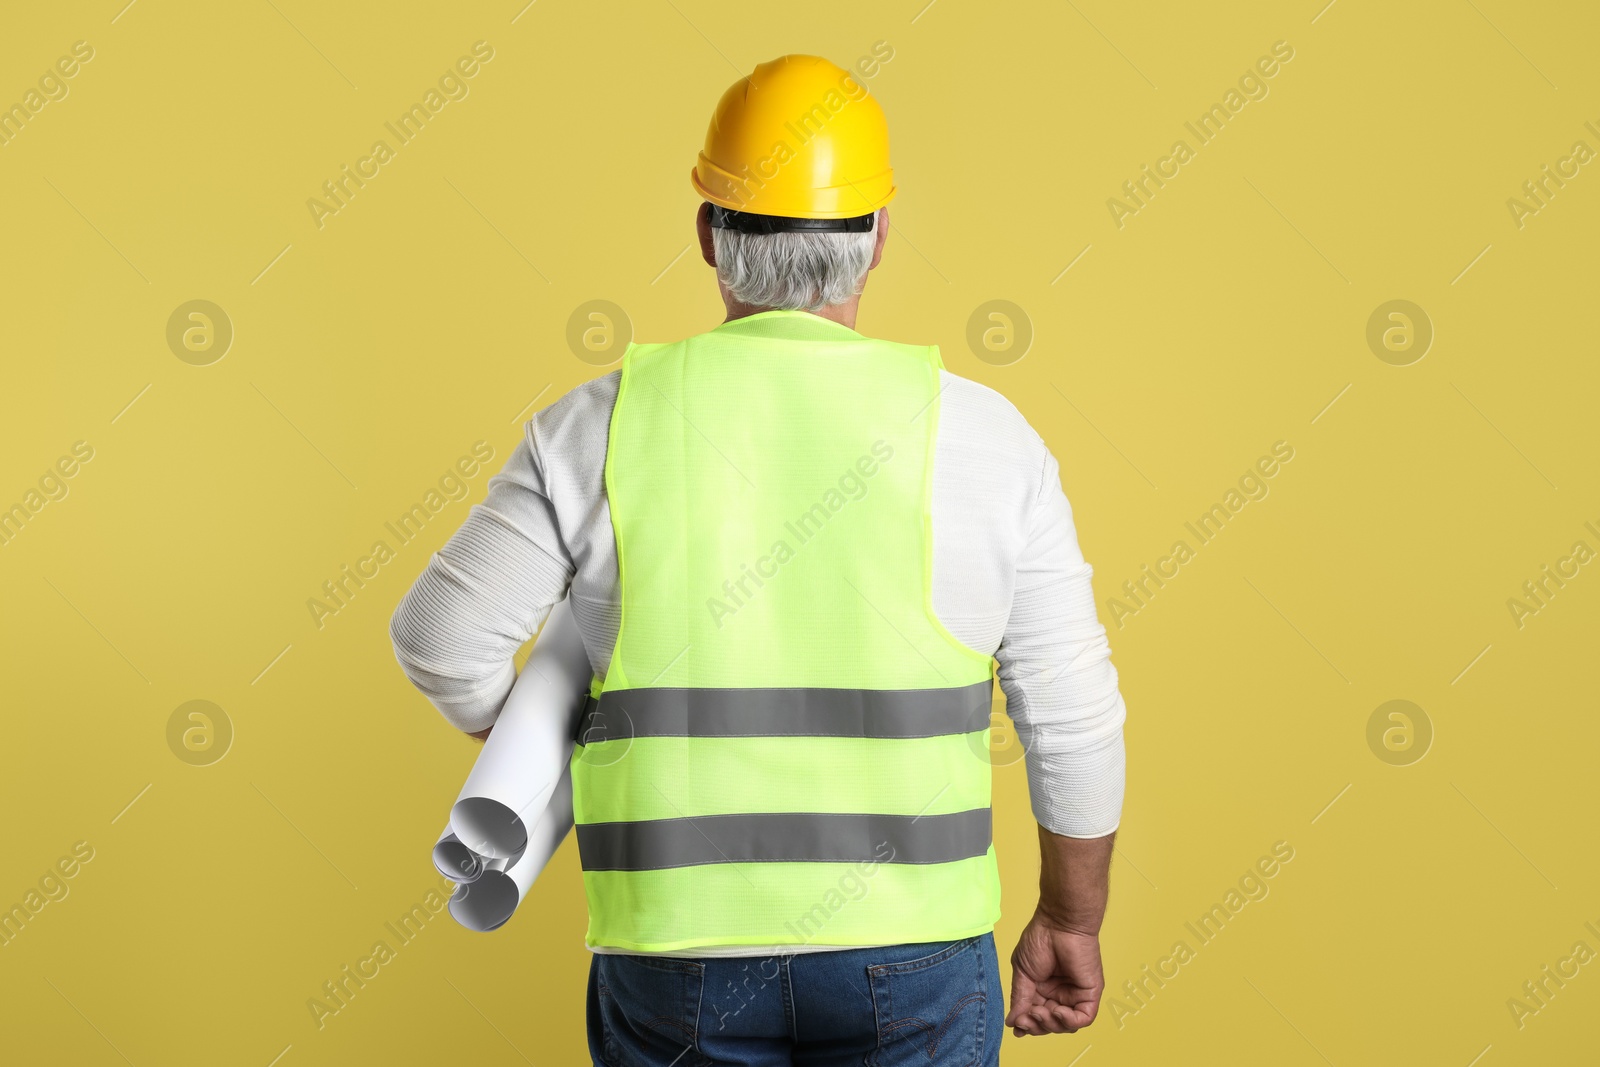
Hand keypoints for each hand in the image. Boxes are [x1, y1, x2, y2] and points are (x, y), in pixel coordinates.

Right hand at [1005, 911, 1104, 1035]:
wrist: (1058, 922)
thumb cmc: (1040, 939)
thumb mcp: (1023, 973)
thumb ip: (1020, 998)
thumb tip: (1012, 1022)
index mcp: (1044, 989)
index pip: (1037, 1016)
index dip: (1028, 1025)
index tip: (1017, 1027)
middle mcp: (1061, 994)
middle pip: (1051, 1024)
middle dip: (1037, 1026)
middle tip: (1026, 1019)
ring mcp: (1076, 994)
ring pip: (1066, 1025)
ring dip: (1051, 1024)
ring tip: (1039, 1012)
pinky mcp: (1090, 993)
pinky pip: (1083, 1018)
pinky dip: (1069, 1021)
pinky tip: (1057, 1011)